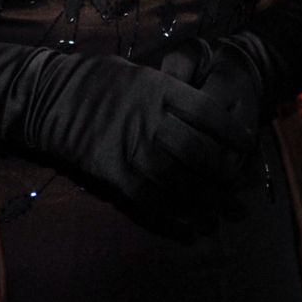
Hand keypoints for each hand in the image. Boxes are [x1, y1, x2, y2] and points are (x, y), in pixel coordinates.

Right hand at [23, 51, 254, 235]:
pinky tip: (193, 229)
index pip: (209, 112)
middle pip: (200, 151)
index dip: (233, 131)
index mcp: (161, 90)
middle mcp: (152, 121)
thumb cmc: (99, 79)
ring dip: (207, 203)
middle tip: (241, 188)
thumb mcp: (142, 72)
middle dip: (225, 174)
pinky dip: (175, 219)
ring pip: (180, 182)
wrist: (52, 97)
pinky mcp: (115, 175)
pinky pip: (151, 201)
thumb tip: (204, 110)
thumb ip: (172, 90)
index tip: (249, 144)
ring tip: (226, 216)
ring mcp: (133, 150)